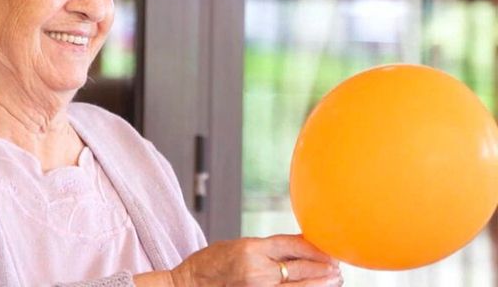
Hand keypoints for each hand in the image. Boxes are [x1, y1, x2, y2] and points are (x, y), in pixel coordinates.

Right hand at [169, 234, 341, 286]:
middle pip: (300, 269)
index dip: (315, 248)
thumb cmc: (212, 263)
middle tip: (337, 270)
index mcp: (251, 248)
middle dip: (323, 270)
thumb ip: (267, 249)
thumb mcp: (239, 246)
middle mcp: (256, 268)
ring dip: (319, 284)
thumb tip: (301, 247)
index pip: (292, 245)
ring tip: (333, 281)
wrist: (189, 284)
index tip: (330, 251)